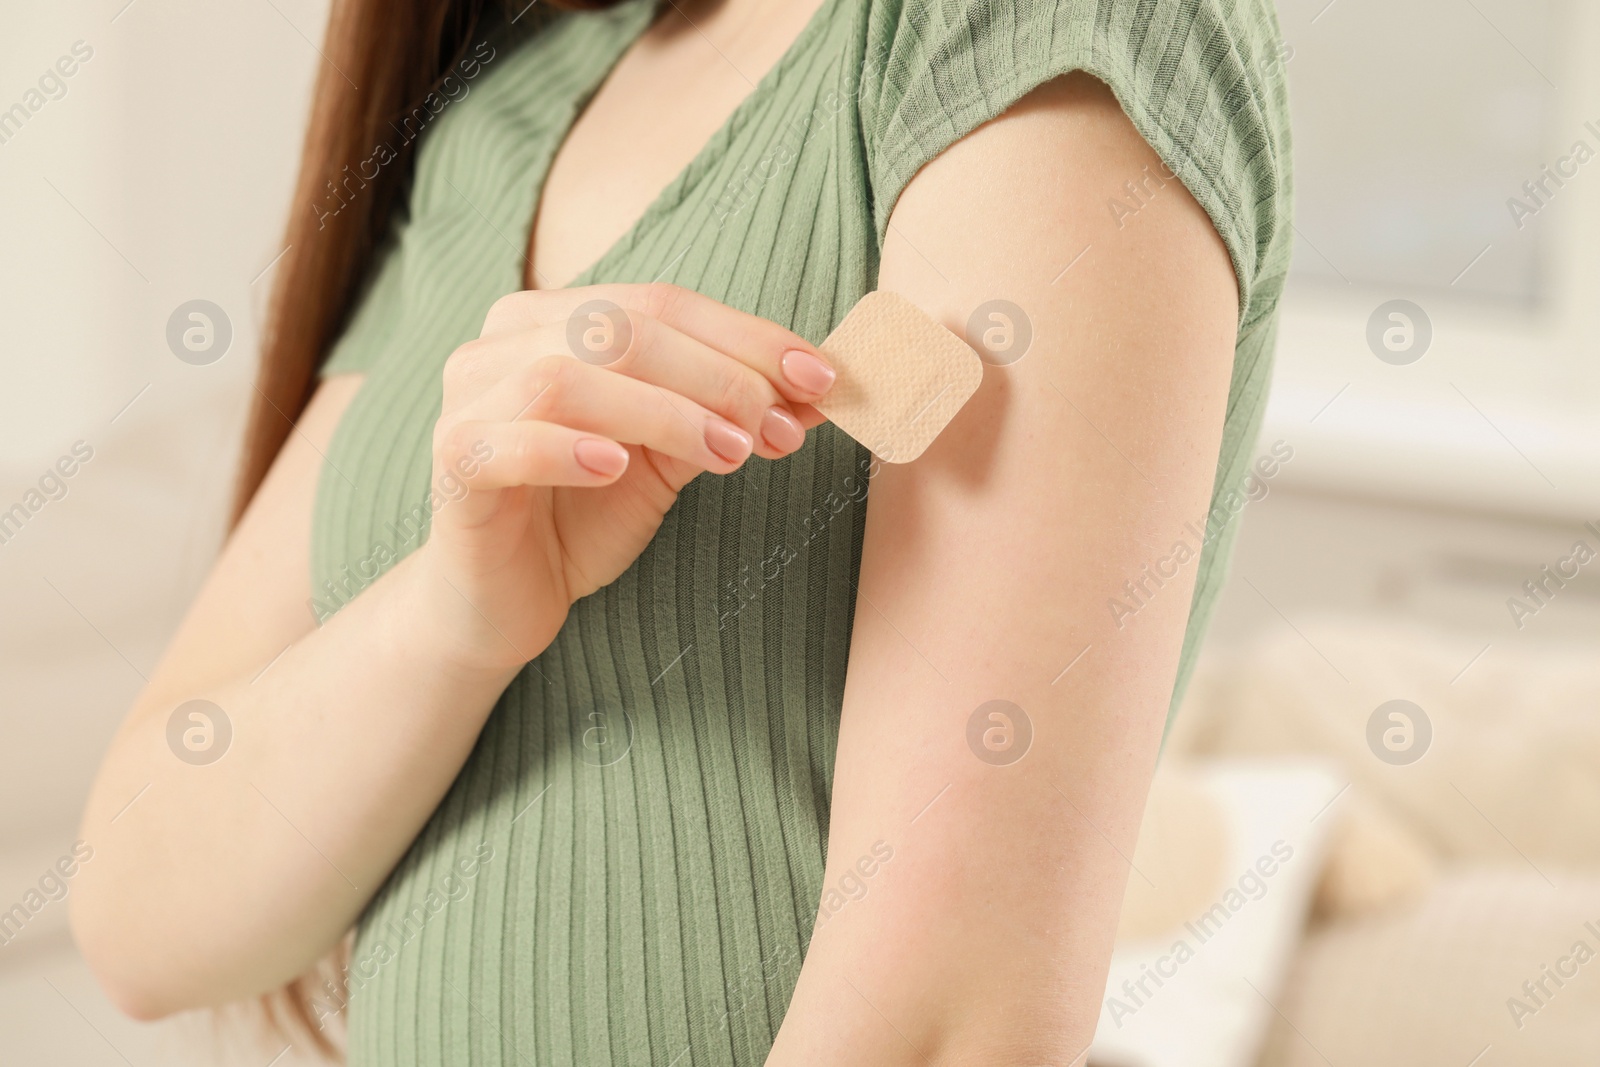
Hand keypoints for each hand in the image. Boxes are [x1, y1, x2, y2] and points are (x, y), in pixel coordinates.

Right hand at [414, 282, 836, 670]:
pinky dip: (572, 449)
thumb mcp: (667, 455)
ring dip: (665, 413)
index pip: (662, 303)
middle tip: (783, 428)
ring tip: (729, 454)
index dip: (747, 336)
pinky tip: (618, 468)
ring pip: (569, 377)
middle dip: (720, 376)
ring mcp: (468, 397)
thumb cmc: (583, 514)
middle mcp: (503, 341)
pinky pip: (512, 441)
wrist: (501, 599)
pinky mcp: (454, 461)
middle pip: (622, 330)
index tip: (820, 378)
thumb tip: (813, 389)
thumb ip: (721, 413)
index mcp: (557, 317)